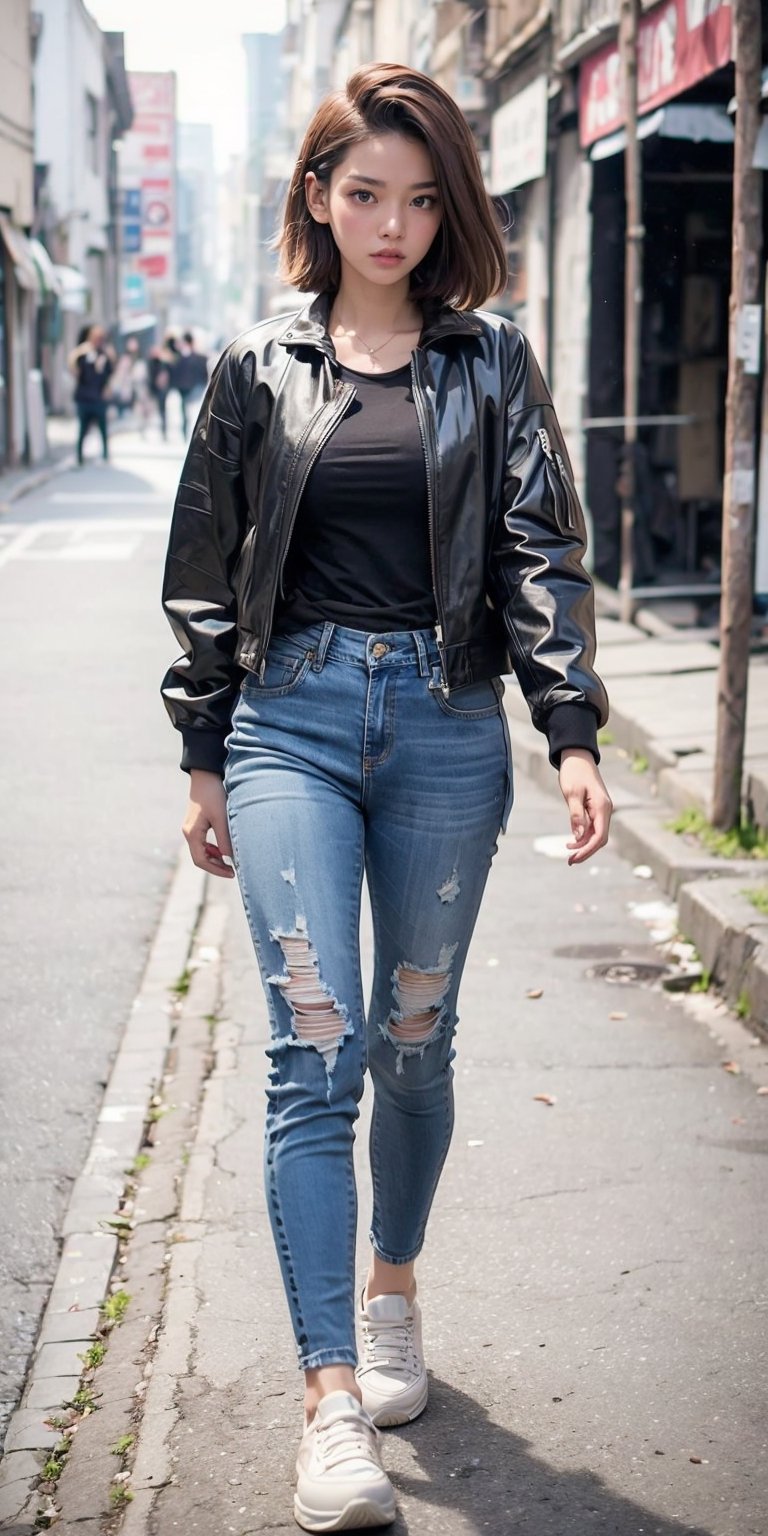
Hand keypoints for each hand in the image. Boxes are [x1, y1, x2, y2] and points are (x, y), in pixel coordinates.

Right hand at [183, 770, 235, 878]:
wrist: (206, 775)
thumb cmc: (213, 795)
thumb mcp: (221, 818)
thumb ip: (225, 840)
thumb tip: (230, 860)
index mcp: (192, 833)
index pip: (201, 860)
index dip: (216, 870)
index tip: (232, 873)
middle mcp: (189, 832)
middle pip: (200, 858)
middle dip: (216, 865)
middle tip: (233, 870)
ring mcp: (191, 828)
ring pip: (202, 851)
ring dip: (216, 857)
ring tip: (231, 859)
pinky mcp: (197, 823)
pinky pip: (204, 842)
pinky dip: (214, 848)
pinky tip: (225, 847)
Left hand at [558, 749, 611, 865]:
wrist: (577, 756)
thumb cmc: (574, 772)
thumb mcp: (572, 793)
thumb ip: (576, 815)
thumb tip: (580, 836)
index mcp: (602, 807)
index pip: (600, 836)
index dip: (587, 850)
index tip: (574, 858)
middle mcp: (605, 810)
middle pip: (600, 838)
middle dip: (586, 851)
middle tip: (570, 860)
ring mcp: (601, 809)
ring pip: (597, 834)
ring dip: (584, 845)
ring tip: (569, 853)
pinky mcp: (596, 808)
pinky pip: (593, 827)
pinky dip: (584, 836)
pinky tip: (574, 841)